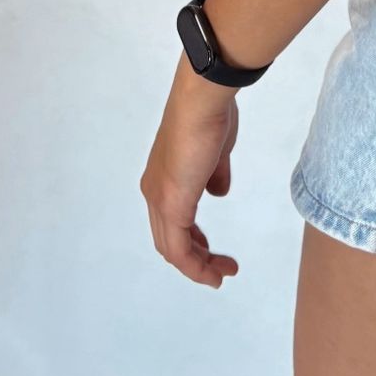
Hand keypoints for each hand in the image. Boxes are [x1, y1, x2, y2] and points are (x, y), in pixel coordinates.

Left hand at [140, 53, 241, 287]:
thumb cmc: (210, 118)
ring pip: (172, 248)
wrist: (202, 101)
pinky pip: (180, 249)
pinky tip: (213, 273)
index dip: (193, 241)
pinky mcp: (172, 204)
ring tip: (222, 273)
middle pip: (169, 240)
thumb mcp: (216, 152)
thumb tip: (217, 192)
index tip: (215, 253)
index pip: (171, 222)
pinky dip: (196, 266)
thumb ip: (215, 174)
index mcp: (162, 178)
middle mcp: (154, 192)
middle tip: (221, 267)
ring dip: (198, 265)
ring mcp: (160, 200)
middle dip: (196, 258)